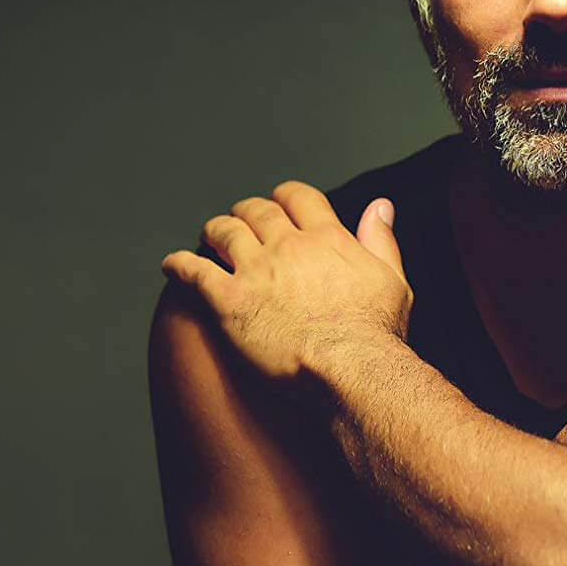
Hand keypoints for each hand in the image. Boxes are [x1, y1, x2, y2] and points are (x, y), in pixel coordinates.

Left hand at [161, 181, 412, 381]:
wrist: (352, 369)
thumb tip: (380, 206)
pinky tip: (172, 265)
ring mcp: (256, 272)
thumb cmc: (376, 333)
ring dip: (214, 231)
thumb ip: (381, 239)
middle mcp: (288, 246)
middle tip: (240, 219)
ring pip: (224, 233)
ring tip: (209, 235)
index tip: (279, 202)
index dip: (284, 196)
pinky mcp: (229, 302)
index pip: (297, 198)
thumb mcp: (393, 278)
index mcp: (327, 238)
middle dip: (246, 211)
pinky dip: (180, 264)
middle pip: (257, 211)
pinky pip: (194, 272)